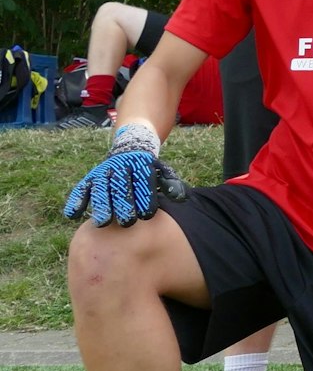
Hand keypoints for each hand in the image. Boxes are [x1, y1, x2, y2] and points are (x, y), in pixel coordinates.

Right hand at [63, 125, 188, 227]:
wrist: (131, 147)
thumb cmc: (148, 168)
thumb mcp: (161, 170)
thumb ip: (170, 183)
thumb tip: (180, 198)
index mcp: (140, 165)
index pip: (142, 181)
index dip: (144, 197)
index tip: (147, 215)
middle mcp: (119, 168)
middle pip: (120, 186)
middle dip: (123, 204)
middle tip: (127, 223)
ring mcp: (103, 172)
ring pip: (100, 188)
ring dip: (100, 205)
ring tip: (103, 223)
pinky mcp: (90, 178)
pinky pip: (81, 189)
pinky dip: (76, 200)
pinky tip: (72, 216)